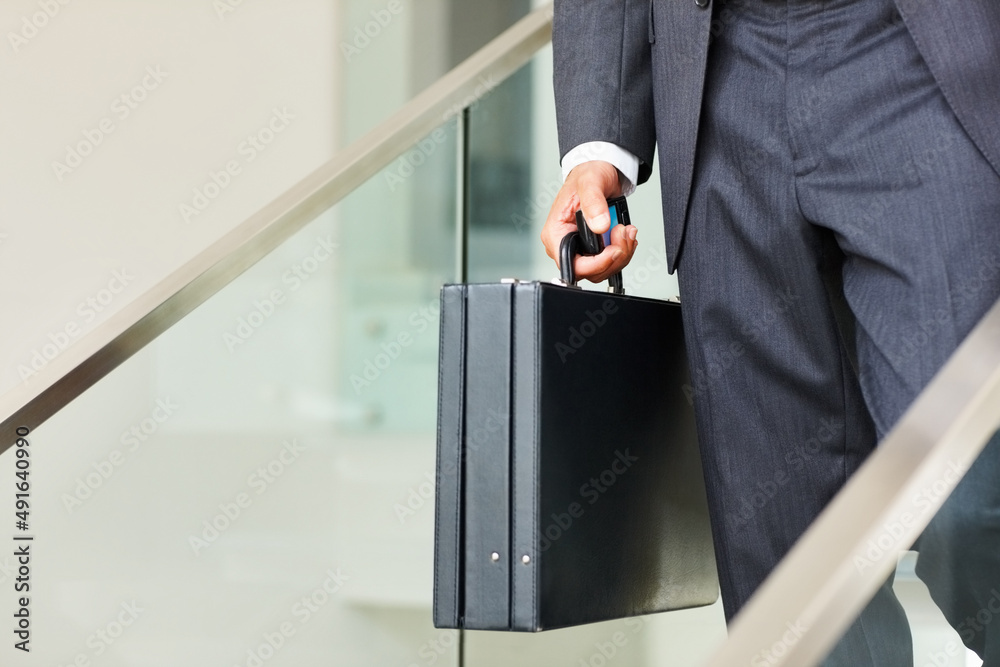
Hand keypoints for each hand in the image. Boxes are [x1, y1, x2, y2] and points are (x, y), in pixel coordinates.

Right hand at [541, 161, 637, 283]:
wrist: (599, 171)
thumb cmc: (588, 174)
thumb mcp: (590, 182)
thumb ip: (593, 203)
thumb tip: (600, 225)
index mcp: (555, 233)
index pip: (572, 265)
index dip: (596, 264)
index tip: (614, 250)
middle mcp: (565, 243)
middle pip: (589, 271)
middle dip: (613, 257)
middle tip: (623, 233)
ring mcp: (579, 247)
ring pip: (602, 269)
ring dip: (621, 253)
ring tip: (627, 230)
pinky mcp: (593, 248)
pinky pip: (609, 261)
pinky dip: (622, 250)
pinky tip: (625, 234)